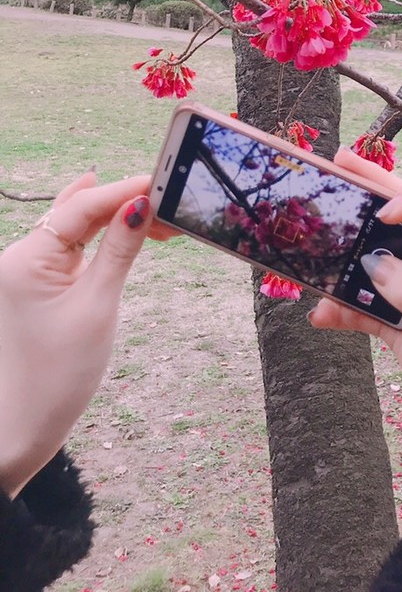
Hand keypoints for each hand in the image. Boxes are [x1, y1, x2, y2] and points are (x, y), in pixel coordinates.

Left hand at [0, 173, 156, 496]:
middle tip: (172, 207)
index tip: (162, 183)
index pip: (81, 207)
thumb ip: (120, 250)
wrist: (26, 425)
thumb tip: (142, 204)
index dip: (123, 190)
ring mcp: (29, 270)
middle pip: (79, 211)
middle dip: (124, 203)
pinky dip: (103, 235)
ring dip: (117, 217)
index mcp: (26, 259)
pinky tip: (121, 220)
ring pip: (78, 225)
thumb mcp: (98, 305)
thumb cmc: (59, 374)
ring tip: (161, 221)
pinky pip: (73, 245)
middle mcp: (22, 257)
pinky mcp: (39, 284)